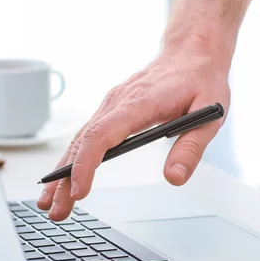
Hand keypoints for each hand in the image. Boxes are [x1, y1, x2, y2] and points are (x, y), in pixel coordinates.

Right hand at [37, 51, 230, 220]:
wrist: (191, 50)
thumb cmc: (199, 79)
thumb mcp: (209, 114)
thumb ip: (190, 148)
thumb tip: (173, 178)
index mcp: (138, 102)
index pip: (102, 135)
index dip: (86, 164)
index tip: (79, 191)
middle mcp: (117, 102)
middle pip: (82, 143)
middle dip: (64, 179)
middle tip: (55, 210)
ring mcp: (111, 105)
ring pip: (78, 140)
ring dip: (62, 172)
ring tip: (50, 202)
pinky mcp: (111, 109)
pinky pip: (86, 135)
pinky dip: (72, 158)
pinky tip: (63, 178)